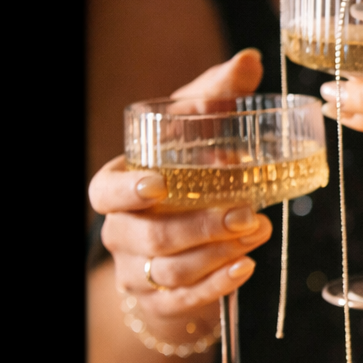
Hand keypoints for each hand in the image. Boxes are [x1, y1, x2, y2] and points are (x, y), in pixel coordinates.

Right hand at [88, 50, 272, 330]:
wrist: (184, 239)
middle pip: (148, 237)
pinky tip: (246, 268)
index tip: (160, 184)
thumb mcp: (196, 131)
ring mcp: (136, 270)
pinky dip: (215, 286)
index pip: (104, 193)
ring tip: (258, 232)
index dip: (127, 191)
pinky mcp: (160, 301)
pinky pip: (182, 301)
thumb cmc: (186, 174)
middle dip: (198, 226)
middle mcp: (121, 232)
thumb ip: (216, 96)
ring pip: (168, 271)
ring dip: (215, 254)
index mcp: (118, 189)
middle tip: (246, 213)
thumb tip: (249, 60)